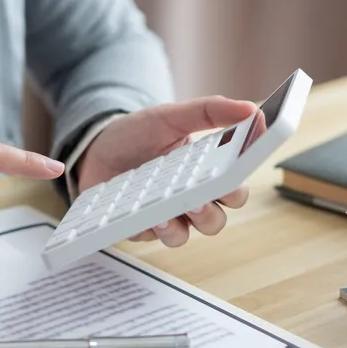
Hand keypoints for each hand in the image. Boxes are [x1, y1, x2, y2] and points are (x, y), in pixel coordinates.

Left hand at [75, 96, 257, 246]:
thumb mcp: (171, 117)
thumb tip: (252, 109)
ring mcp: (165, 215)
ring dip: (178, 228)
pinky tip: (144, 216)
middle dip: (210, 213)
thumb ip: (211, 111)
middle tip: (199, 199)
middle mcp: (189, 198)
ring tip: (167, 212)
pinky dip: (148, 229)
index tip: (234, 181)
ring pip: (186, 236)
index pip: (234, 190)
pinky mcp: (140, 227)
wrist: (93, 148)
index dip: (238, 189)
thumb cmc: (136, 133)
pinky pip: (150, 238)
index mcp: (204, 173)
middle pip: (215, 220)